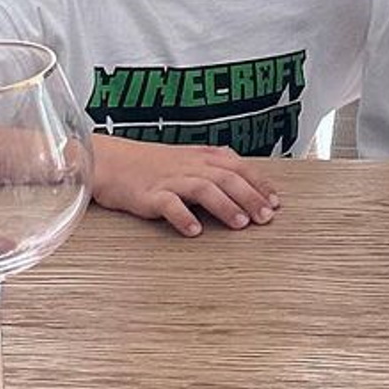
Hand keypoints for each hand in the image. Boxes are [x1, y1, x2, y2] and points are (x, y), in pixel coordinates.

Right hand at [90, 135, 281, 236]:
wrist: (113, 161)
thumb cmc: (154, 164)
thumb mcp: (190, 160)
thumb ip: (217, 168)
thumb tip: (248, 184)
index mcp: (204, 156)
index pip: (239, 167)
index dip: (260, 184)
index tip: (275, 202)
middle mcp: (191, 166)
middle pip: (227, 178)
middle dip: (250, 197)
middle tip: (266, 217)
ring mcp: (170, 179)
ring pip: (204, 189)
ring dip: (225, 206)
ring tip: (241, 224)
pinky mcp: (149, 195)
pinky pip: (168, 205)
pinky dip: (183, 217)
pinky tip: (195, 231)